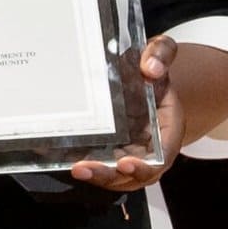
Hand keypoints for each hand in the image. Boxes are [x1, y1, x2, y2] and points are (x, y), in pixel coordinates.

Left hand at [71, 35, 183, 190]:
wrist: (143, 77)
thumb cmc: (152, 67)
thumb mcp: (160, 52)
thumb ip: (160, 53)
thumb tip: (151, 68)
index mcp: (167, 128)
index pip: (162, 155)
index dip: (145, 164)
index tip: (125, 163)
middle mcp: (149, 147)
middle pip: (133, 173)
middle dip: (109, 174)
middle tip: (84, 169)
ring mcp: (128, 153)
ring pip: (114, 175)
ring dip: (94, 175)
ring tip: (75, 168)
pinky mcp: (110, 152)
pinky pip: (99, 165)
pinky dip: (83, 165)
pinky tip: (60, 158)